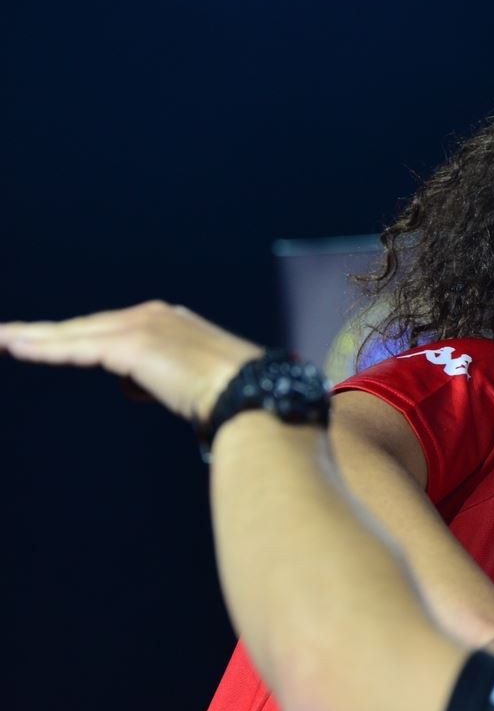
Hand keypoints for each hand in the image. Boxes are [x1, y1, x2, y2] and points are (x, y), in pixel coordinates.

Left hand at [0, 302, 263, 424]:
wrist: (251, 393)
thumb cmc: (234, 395)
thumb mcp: (193, 381)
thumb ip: (160, 377)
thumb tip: (135, 386)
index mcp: (171, 321)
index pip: (111, 328)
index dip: (76, 336)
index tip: (49, 342)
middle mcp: (154, 315)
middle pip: (85, 325)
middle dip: (44, 333)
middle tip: (6, 335)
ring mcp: (141, 327)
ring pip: (74, 334)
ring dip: (33, 339)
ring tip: (0, 339)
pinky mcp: (130, 345)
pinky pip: (76, 348)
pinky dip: (43, 349)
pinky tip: (12, 346)